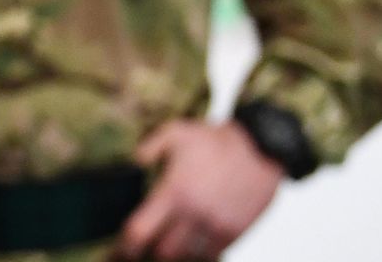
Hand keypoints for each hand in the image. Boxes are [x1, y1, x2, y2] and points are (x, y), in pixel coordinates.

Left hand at [113, 120, 282, 260]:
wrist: (260, 148)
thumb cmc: (214, 140)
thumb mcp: (175, 132)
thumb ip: (148, 147)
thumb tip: (134, 162)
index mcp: (174, 192)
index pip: (140, 232)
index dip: (125, 247)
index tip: (120, 251)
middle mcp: (194, 213)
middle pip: (164, 252)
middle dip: (151, 252)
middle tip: (146, 246)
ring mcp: (217, 225)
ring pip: (188, 257)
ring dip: (176, 254)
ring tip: (170, 244)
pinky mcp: (236, 231)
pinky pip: (213, 255)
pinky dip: (200, 254)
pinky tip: (193, 245)